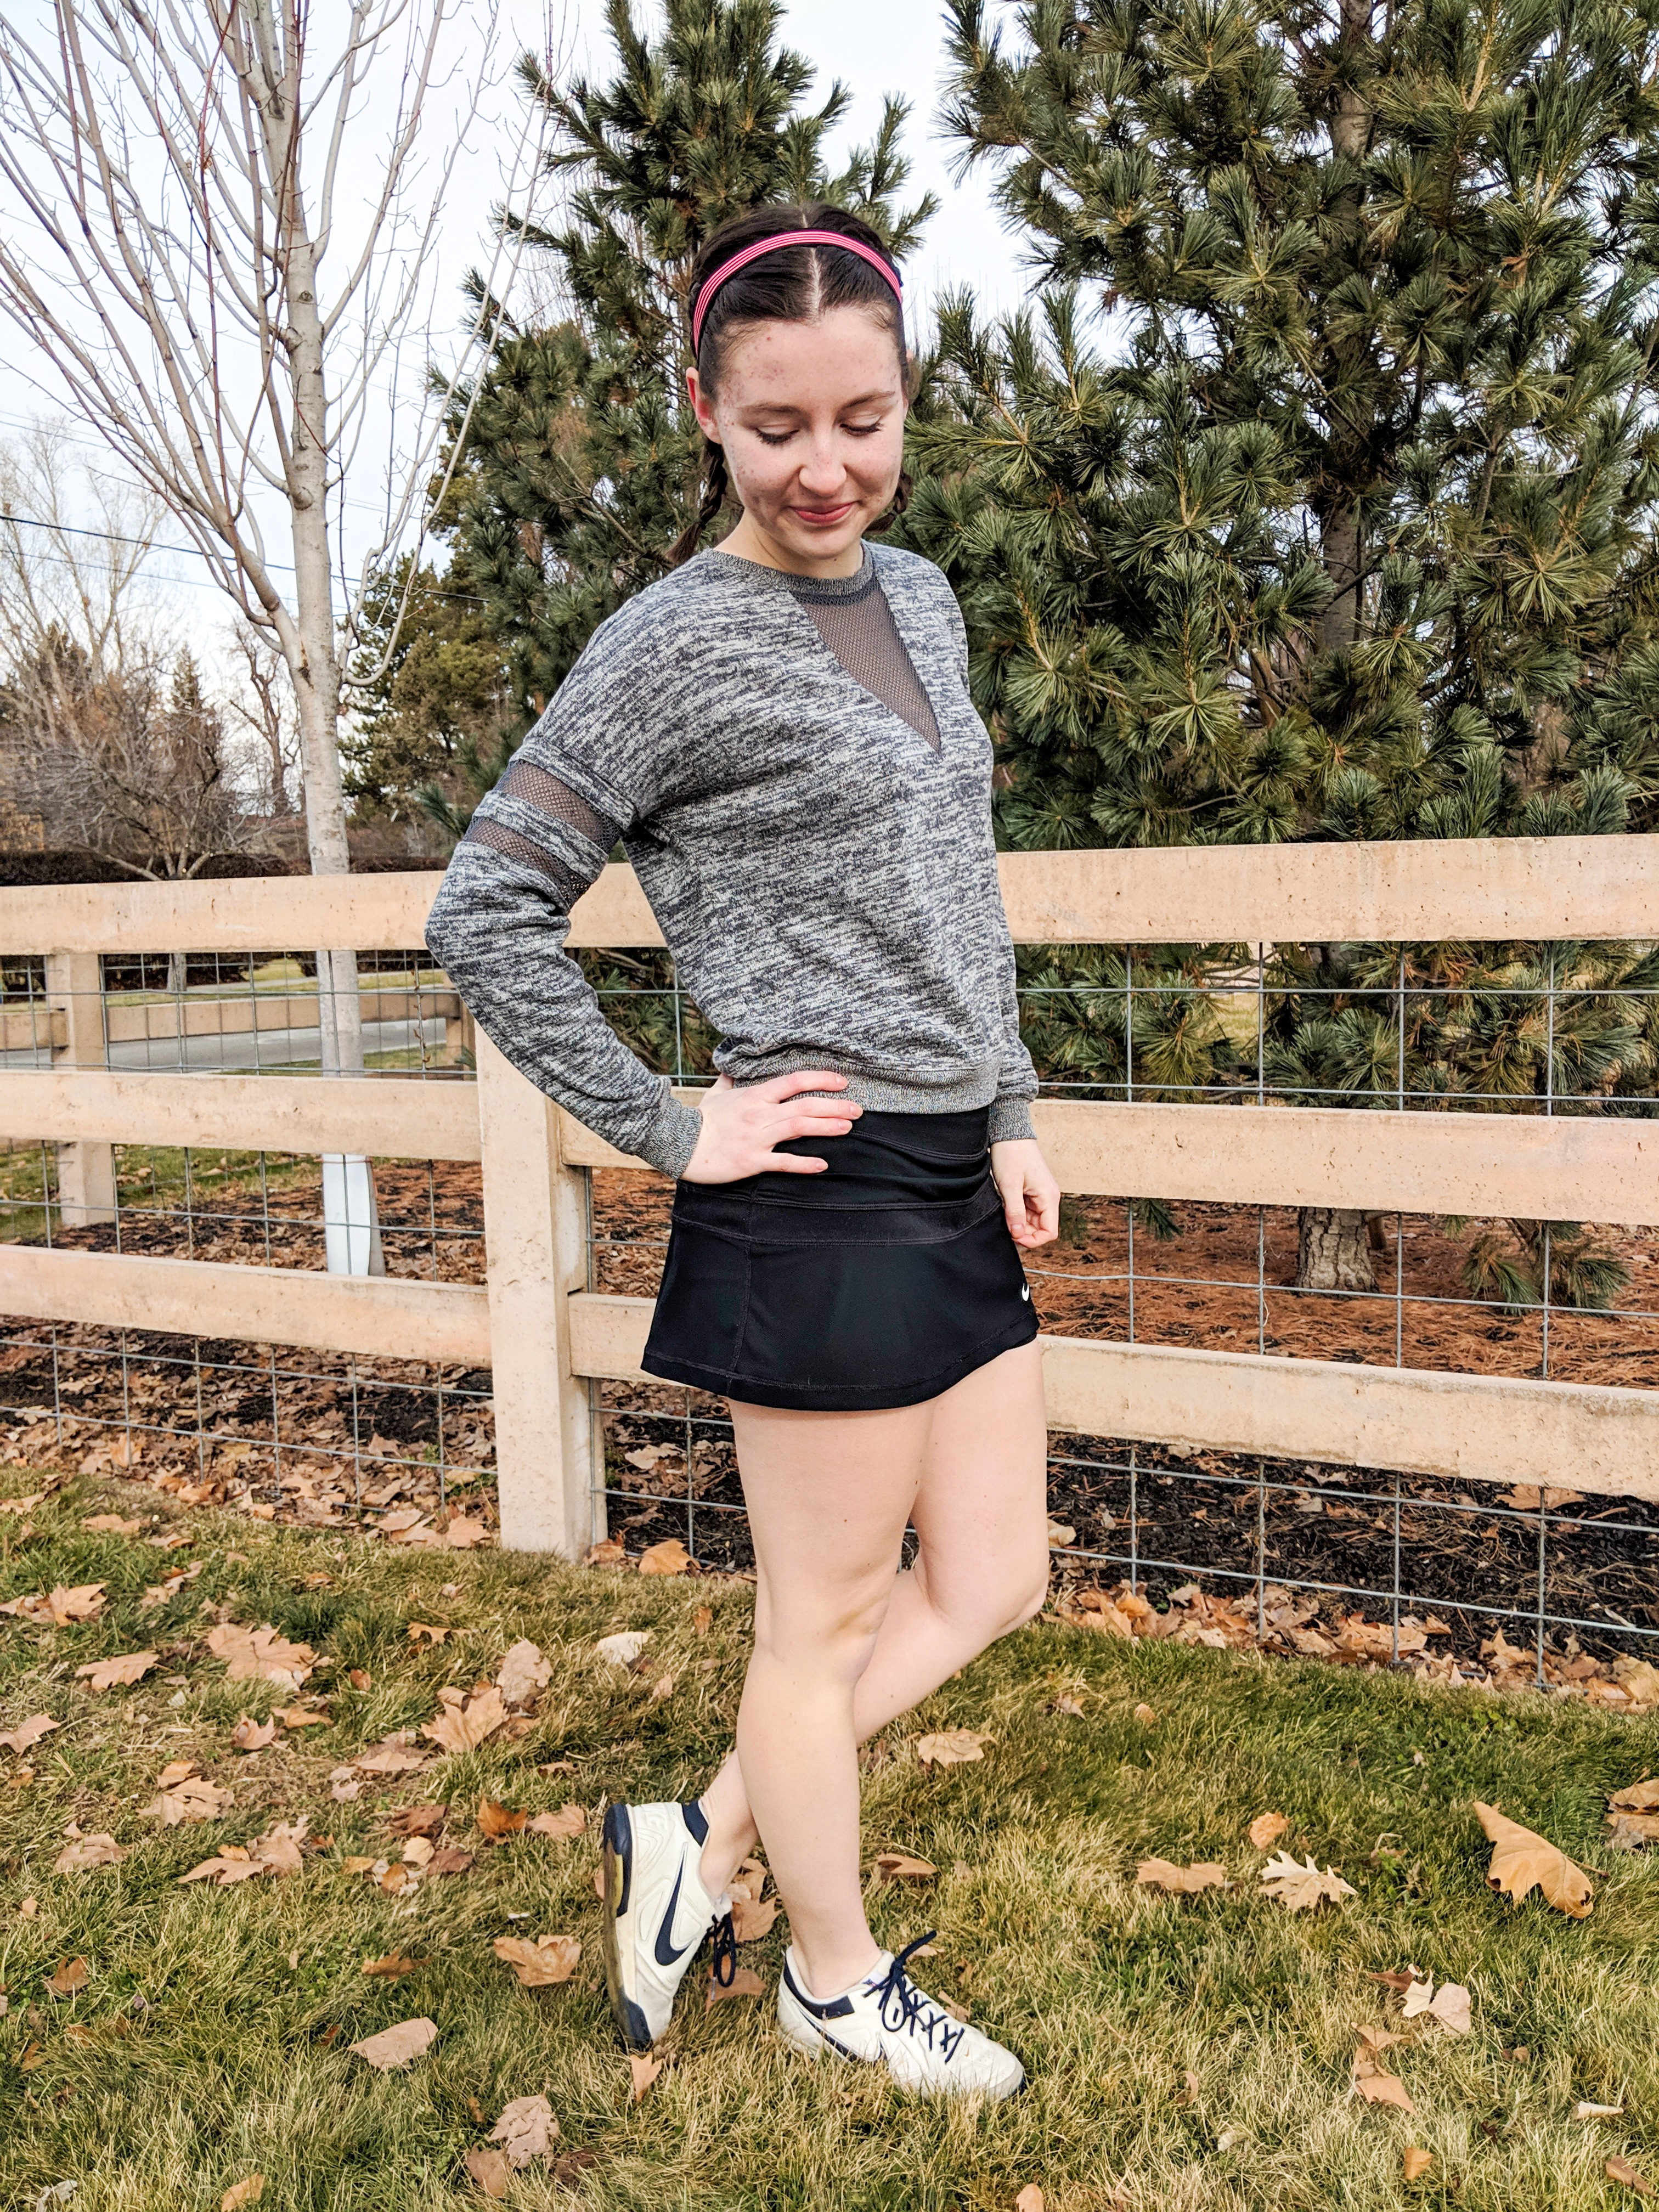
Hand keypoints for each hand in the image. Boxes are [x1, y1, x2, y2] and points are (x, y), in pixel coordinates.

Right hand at [682, 1070, 861, 1182]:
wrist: (679, 1143)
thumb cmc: (700, 1119)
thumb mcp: (716, 1093)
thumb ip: (730, 1079)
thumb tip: (732, 1065)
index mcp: (755, 1096)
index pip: (794, 1081)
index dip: (821, 1079)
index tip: (842, 1081)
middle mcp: (760, 1114)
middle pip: (804, 1106)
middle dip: (835, 1106)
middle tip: (858, 1109)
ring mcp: (757, 1138)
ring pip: (798, 1128)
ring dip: (826, 1127)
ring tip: (847, 1127)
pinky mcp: (751, 1161)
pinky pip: (782, 1162)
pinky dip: (803, 1164)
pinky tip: (822, 1164)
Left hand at [991, 1137, 1059, 1248]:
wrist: (1009, 1134)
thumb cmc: (1012, 1155)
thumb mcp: (1010, 1185)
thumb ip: (1014, 1211)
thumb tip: (1018, 1233)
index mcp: (1049, 1197)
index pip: (1049, 1232)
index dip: (1033, 1240)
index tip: (1014, 1236)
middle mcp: (1048, 1198)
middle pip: (1039, 1228)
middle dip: (1023, 1231)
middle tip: (1005, 1223)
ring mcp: (1040, 1195)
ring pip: (1031, 1220)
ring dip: (1017, 1221)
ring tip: (1004, 1210)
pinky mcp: (1031, 1192)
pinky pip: (1026, 1210)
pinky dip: (1015, 1212)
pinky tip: (1005, 1204)